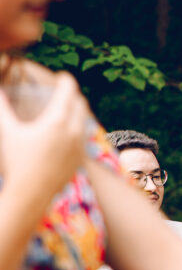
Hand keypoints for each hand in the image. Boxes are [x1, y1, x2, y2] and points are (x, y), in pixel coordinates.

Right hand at [0, 72, 87, 194]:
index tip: (62, 76)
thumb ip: (3, 109)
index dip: (66, 81)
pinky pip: (84, 136)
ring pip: (85, 120)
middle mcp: (74, 131)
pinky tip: (70, 129)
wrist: (32, 193)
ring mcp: (80, 145)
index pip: (68, 92)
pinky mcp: (81, 157)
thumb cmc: (17, 161)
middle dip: (73, 95)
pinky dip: (79, 127)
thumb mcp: (8, 132)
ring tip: (68, 107)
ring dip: (78, 110)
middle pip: (80, 104)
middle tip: (65, 90)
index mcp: (57, 121)